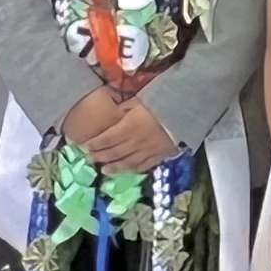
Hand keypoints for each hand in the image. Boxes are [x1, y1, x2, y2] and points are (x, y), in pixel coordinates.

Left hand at [60, 92, 174, 172]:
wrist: (185, 113)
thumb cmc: (160, 103)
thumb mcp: (138, 100)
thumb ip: (123, 108)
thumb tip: (112, 112)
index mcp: (128, 127)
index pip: (106, 138)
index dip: (94, 143)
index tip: (85, 146)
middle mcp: (135, 142)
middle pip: (114, 152)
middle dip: (100, 156)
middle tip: (89, 158)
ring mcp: (147, 151)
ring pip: (126, 162)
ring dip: (113, 167)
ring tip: (103, 170)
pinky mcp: (158, 156)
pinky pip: (143, 165)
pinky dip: (132, 169)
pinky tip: (126, 170)